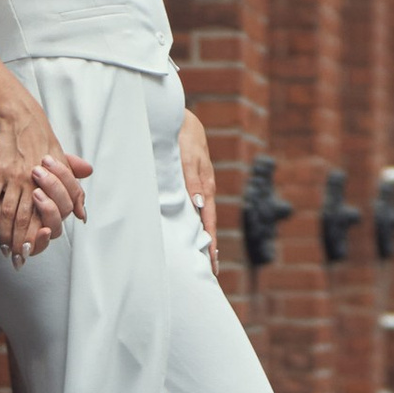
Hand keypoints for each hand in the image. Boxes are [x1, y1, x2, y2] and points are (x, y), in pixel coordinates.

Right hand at [0, 105, 90, 265]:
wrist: (23, 119)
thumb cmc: (44, 143)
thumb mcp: (64, 164)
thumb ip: (73, 191)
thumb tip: (82, 215)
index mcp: (51, 182)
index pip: (44, 216)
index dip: (37, 235)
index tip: (32, 251)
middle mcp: (33, 182)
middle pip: (23, 218)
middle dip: (18, 241)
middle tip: (16, 258)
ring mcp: (15, 176)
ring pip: (8, 211)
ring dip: (4, 233)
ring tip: (2, 248)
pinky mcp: (0, 170)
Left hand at [177, 109, 218, 271]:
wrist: (181, 120)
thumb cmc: (183, 138)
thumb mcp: (188, 158)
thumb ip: (192, 180)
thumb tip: (199, 206)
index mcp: (206, 188)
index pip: (209, 223)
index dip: (211, 244)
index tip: (212, 263)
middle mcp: (204, 192)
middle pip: (208, 225)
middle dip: (210, 248)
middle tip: (209, 272)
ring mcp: (198, 189)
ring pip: (201, 219)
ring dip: (202, 238)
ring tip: (202, 259)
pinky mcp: (191, 185)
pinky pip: (194, 209)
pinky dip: (195, 224)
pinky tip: (190, 232)